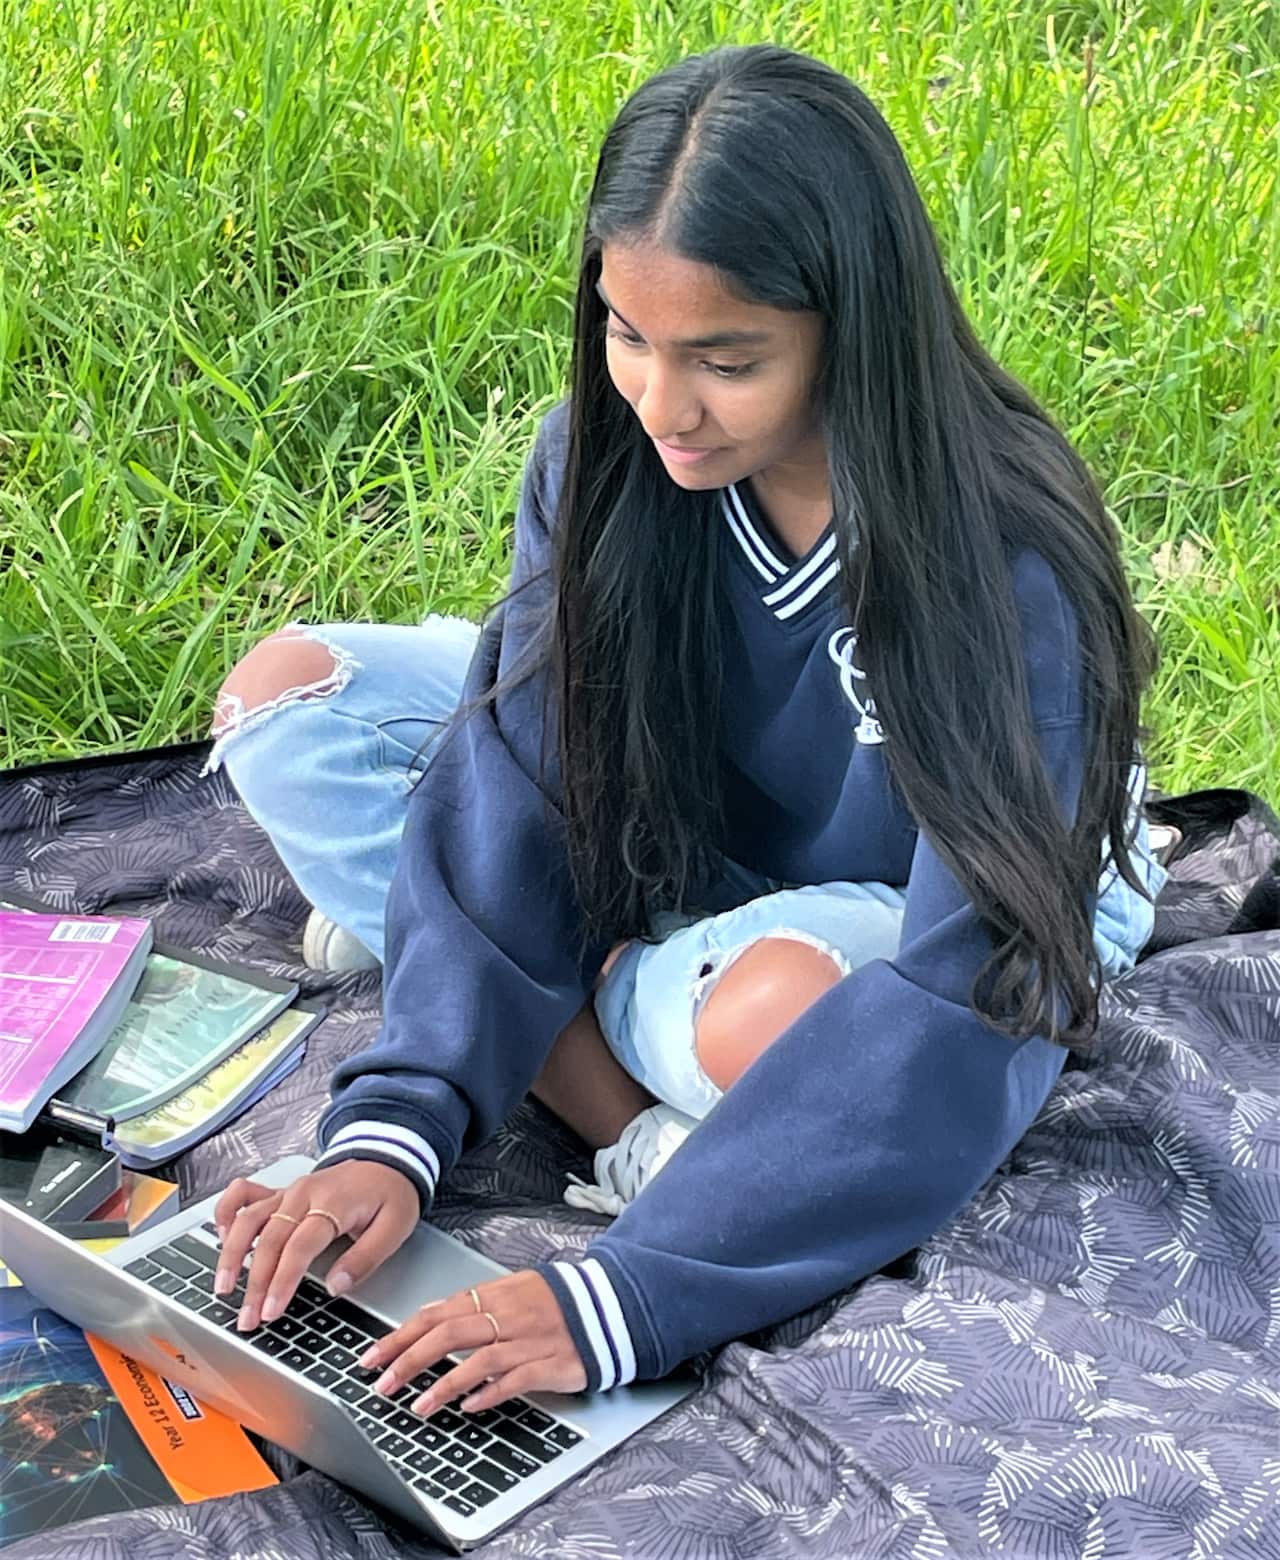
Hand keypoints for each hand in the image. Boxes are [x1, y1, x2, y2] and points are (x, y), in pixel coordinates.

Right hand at [213, 1161, 419, 1330]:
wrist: (390, 1160)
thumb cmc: (391, 1194)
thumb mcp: (395, 1227)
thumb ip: (365, 1258)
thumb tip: (335, 1286)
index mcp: (332, 1202)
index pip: (299, 1247)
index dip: (283, 1281)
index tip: (271, 1311)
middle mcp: (304, 1194)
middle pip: (269, 1239)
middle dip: (255, 1282)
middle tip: (247, 1318)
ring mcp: (289, 1190)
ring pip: (248, 1219)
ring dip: (231, 1254)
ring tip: (223, 1287)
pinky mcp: (281, 1192)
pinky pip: (245, 1194)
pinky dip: (227, 1211)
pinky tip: (219, 1236)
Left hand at [359, 1271, 586, 1415]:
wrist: (608, 1304)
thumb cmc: (555, 1301)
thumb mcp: (511, 1290)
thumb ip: (472, 1304)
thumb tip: (427, 1316)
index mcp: (493, 1295)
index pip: (436, 1313)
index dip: (400, 1335)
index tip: (371, 1357)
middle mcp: (506, 1315)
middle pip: (449, 1334)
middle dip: (409, 1360)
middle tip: (381, 1385)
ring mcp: (528, 1340)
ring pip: (478, 1359)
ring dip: (443, 1384)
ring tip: (418, 1406)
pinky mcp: (550, 1363)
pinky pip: (515, 1379)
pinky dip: (489, 1393)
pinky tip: (469, 1407)